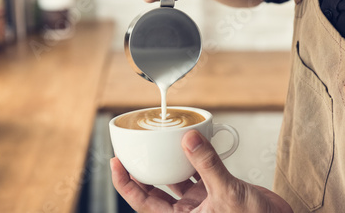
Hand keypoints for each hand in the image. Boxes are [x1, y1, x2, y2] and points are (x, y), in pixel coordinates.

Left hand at [110, 130, 292, 212]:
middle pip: (154, 192)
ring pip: (175, 181)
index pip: (143, 203)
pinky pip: (197, 174)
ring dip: (167, 164)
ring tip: (158, 145)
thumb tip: (188, 140)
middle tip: (133, 150)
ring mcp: (200, 204)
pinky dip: (193, 160)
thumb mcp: (228, 192)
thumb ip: (207, 165)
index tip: (116, 163)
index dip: (126, 184)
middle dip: (142, 172)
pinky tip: (190, 145)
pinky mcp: (214, 194)